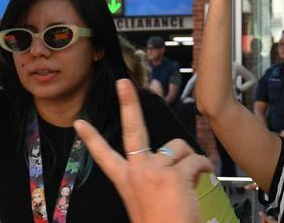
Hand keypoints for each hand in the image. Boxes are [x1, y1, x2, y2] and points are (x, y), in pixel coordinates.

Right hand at [74, 80, 213, 222]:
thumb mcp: (146, 201)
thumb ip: (152, 179)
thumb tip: (172, 159)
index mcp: (125, 182)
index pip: (104, 156)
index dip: (91, 139)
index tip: (79, 122)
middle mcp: (136, 172)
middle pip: (132, 128)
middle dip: (127, 102)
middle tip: (123, 82)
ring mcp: (153, 172)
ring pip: (178, 147)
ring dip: (189, 158)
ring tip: (192, 178)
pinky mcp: (173, 176)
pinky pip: (196, 160)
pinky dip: (204, 167)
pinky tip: (204, 177)